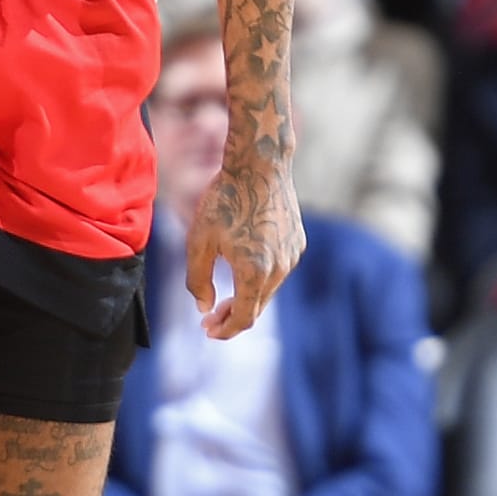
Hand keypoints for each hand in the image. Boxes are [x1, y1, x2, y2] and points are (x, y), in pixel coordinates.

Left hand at [187, 153, 303, 339]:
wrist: (260, 165)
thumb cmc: (224, 199)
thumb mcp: (199, 240)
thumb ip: (198, 280)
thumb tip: (204, 308)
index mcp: (255, 272)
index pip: (244, 318)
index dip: (225, 330)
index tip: (208, 330)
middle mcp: (280, 269)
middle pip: (256, 307)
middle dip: (232, 316)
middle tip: (210, 317)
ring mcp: (292, 256)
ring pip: (268, 289)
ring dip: (247, 296)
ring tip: (225, 295)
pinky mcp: (298, 243)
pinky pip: (278, 270)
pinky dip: (260, 277)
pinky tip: (243, 266)